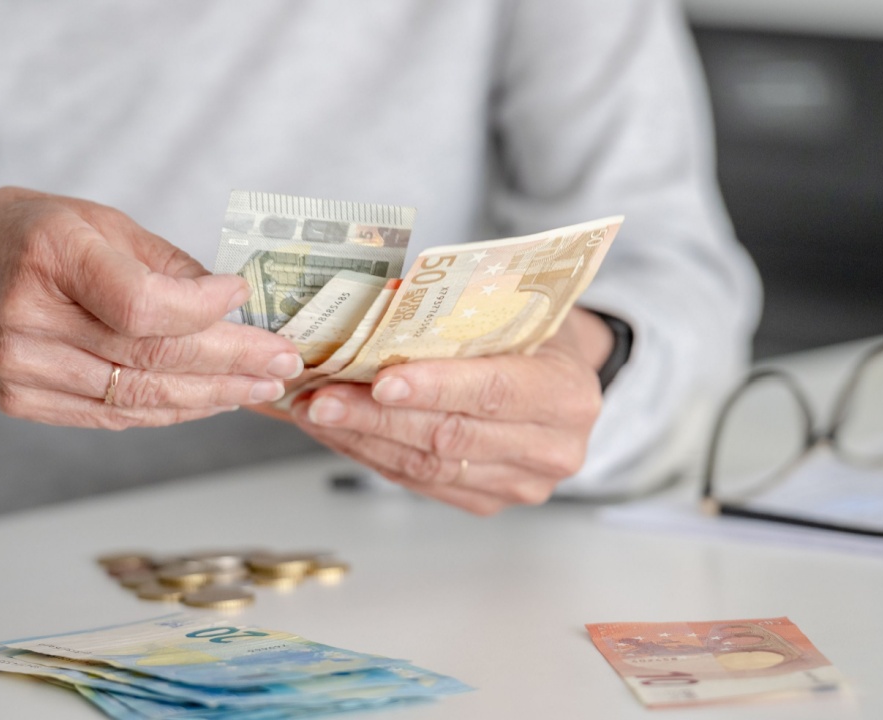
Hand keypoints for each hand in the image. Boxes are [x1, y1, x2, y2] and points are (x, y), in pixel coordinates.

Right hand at [0, 187, 302, 428]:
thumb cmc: (27, 234)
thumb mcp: (96, 219)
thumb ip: (165, 263)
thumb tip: (232, 303)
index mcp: (51, 255)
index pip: (141, 305)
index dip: (203, 310)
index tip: (244, 299)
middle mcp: (30, 318)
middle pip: (151, 358)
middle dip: (231, 363)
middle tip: (283, 361)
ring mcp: (22, 368)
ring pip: (138, 398)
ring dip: (211, 396)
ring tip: (261, 386)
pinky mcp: (21, 401)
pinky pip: (112, 416)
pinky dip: (169, 411)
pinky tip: (211, 400)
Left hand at [290, 308, 613, 513]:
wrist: (561, 377)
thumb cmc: (534, 333)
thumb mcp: (515, 309)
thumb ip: (461, 316)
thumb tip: (375, 309)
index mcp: (567, 394)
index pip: (494, 391)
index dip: (435, 388)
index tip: (380, 380)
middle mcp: (551, 449)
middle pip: (450, 436)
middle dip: (376, 417)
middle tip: (322, 397)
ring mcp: (520, 484)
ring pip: (427, 467)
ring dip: (362, 438)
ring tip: (315, 412)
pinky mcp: (487, 501)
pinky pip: (420, 483)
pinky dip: (372, 456)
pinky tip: (340, 433)